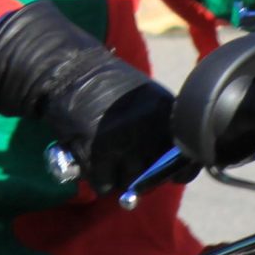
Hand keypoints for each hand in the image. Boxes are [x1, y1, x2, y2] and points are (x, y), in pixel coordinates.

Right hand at [0, 0, 177, 194]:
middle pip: (155, 176)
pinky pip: (104, 185)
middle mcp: (150, 129)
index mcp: (166, 113)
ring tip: (107, 159)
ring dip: (118, 178)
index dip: (179, 171)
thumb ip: (160, 130)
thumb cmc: (106, 86)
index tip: (172, 176)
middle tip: (127, 162)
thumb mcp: (146, 99)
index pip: (186, 158)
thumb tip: (170, 173)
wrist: (68, 69)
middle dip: (143, 175)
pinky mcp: (97, 153)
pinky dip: (97, 178)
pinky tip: (91, 160)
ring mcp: (124, 142)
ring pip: (130, 184)